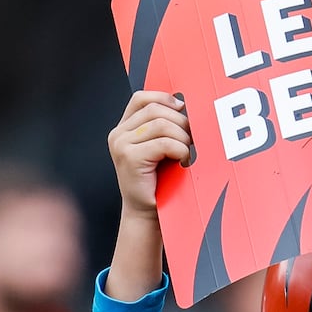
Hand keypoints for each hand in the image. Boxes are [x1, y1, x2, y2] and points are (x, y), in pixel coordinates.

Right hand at [108, 90, 193, 216]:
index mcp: (123, 128)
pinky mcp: (129, 157)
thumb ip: (164, 127)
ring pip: (161, 124)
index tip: (183, 108)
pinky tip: (184, 160)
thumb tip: (186, 107)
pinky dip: (180, 150)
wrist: (146, 213)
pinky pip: (163, 143)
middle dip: (180, 122)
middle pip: (156, 110)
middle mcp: (118, 134)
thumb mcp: (159, 149)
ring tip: (187, 152)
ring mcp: (121, 144)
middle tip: (193, 139)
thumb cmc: (158, 182)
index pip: (141, 98)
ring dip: (182, 137)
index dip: (164, 98)